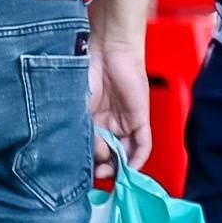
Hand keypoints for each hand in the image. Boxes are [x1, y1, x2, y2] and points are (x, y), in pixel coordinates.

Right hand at [90, 36, 149, 171]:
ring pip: (125, 152)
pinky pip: (143, 145)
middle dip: (103, 165)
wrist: (108, 50)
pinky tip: (129, 169)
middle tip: (96, 170)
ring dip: (118, 166)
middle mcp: (109, 124)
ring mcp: (125, 123)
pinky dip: (137, 159)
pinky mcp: (141, 119)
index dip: (89, 160)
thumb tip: (89, 154)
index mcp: (91, 121)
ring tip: (108, 171)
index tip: (83, 169)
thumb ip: (84, 131)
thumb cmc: (86, 72)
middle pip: (109, 154)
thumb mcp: (78, 107)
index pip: (92, 148)